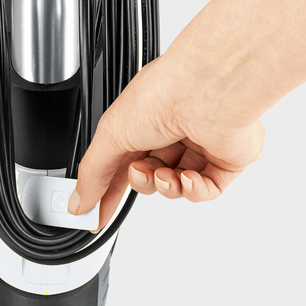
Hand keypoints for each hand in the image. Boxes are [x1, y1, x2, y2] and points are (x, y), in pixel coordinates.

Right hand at [67, 51, 264, 225]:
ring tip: (164, 173)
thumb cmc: (163, 93)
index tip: (96, 214)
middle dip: (142, 182)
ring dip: (167, 186)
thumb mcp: (111, 134)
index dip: (108, 190)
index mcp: (144, 119)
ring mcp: (200, 144)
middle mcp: (174, 129)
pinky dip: (194, 190)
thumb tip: (79, 201)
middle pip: (151, 175)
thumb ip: (93, 173)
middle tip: (138, 175)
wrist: (207, 92)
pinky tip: (189, 178)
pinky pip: (207, 189)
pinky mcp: (226, 159)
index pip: (122, 162)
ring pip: (178, 185)